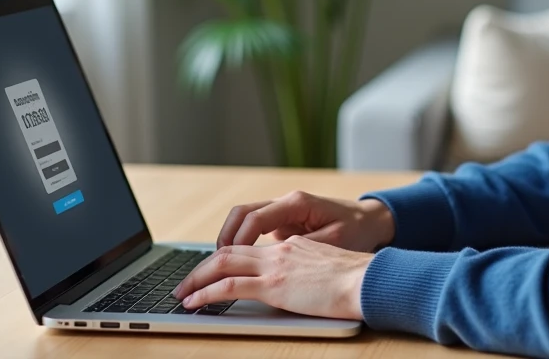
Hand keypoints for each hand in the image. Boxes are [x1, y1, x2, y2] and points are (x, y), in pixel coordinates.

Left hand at [173, 237, 371, 319]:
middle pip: (229, 252)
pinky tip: (194, 302)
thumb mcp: (328, 268)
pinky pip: (230, 286)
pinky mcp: (274, 285)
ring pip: (222, 264)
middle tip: (185, 284)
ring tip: (181, 294)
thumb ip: (309, 271)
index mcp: (293, 246)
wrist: (368, 279)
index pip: (250, 248)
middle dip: (202, 268)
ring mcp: (275, 266)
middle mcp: (280, 250)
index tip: (211, 271)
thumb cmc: (357, 279)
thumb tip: (302, 285)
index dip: (225, 258)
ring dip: (196, 279)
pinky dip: (206, 293)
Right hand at [217, 190, 394, 252]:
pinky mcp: (284, 222)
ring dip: (231, 238)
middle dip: (225, 236)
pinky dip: (242, 242)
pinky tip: (238, 263)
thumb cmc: (356, 229)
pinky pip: (255, 228)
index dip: (238, 239)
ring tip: (220, 265)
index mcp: (297, 204)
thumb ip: (304, 248)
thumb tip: (275, 259)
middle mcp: (286, 203)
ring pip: (245, 218)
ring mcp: (283, 211)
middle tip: (213, 264)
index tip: (226, 258)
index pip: (256, 217)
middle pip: (242, 213)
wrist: (371, 220)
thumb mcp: (334, 242)